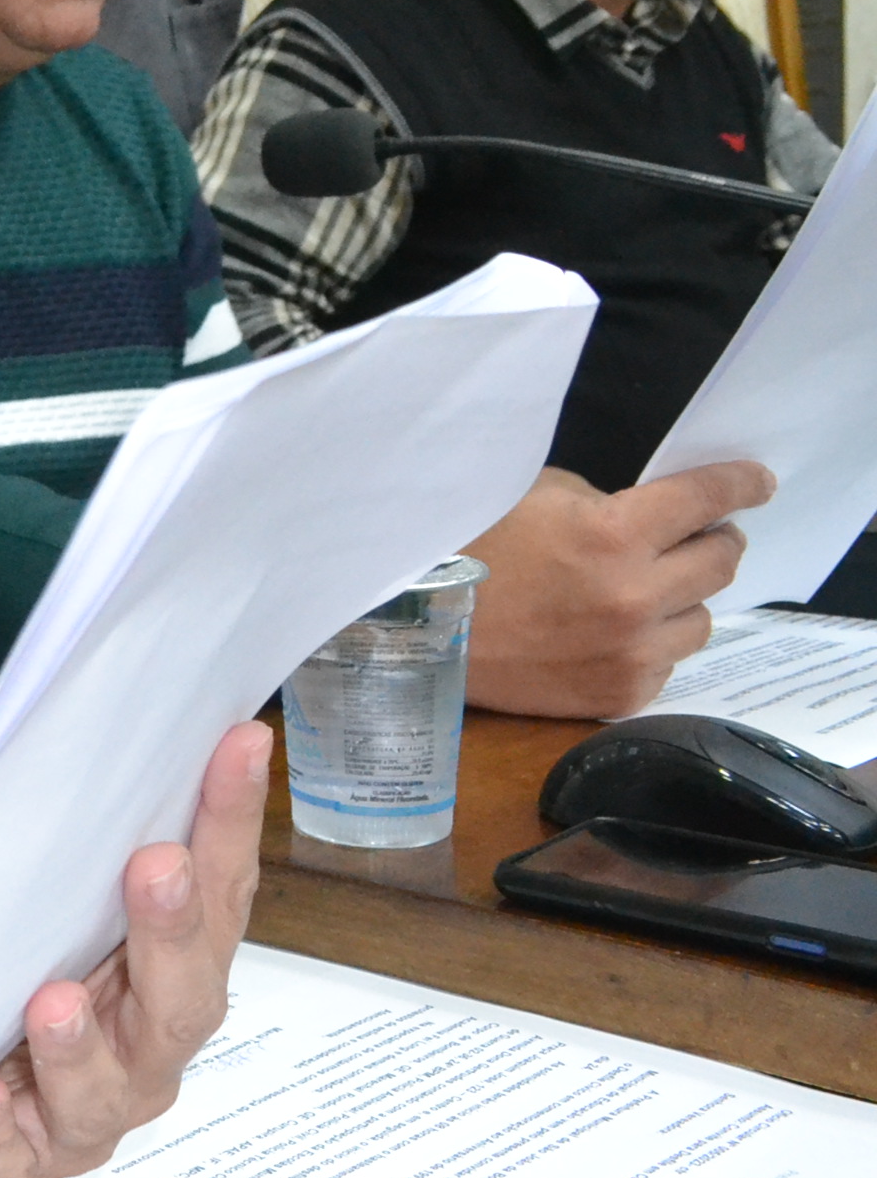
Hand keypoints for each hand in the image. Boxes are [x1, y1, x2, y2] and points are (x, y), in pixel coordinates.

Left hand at [0, 720, 270, 1177]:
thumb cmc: (0, 972)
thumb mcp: (35, 895)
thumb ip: (72, 835)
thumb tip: (96, 722)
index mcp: (167, 974)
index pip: (218, 893)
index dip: (231, 821)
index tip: (238, 744)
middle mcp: (146, 1051)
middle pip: (182, 1001)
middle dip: (171, 933)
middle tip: (154, 867)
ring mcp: (85, 1116)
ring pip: (100, 1091)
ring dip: (80, 1045)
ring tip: (52, 1001)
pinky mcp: (13, 1165)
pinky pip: (8, 1156)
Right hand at [462, 462, 772, 718]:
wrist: (420, 629)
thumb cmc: (469, 549)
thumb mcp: (534, 497)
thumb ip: (604, 503)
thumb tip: (654, 517)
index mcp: (613, 534)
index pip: (707, 498)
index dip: (740, 484)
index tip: (756, 483)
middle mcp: (635, 596)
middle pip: (723, 561)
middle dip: (712, 540)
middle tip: (693, 536)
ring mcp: (632, 652)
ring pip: (703, 618)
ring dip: (682, 599)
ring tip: (641, 593)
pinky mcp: (620, 694)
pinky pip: (668, 662)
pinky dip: (651, 644)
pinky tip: (610, 633)